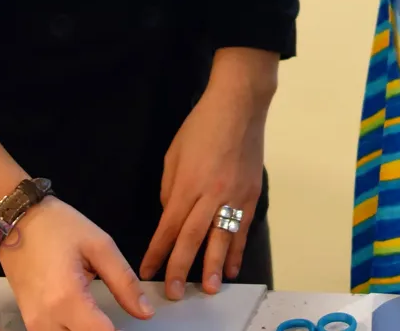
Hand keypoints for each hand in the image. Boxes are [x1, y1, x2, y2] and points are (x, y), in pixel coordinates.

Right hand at [0, 196, 153, 330]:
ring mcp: (33, 324)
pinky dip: (70, 330)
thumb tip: (145, 312)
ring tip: (98, 318)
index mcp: (67, 299)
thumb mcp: (100, 246)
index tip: (132, 321)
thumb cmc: (58, 227)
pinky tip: (81, 319)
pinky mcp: (28, 322)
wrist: (16, 222)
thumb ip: (125, 283)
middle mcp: (46, 319)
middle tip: (113, 317)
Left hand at [140, 49, 274, 299]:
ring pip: (222, 239)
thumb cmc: (201, 126)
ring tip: (209, 289)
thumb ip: (171, 189)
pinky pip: (242, 228)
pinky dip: (237, 250)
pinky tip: (232, 266)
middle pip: (193, 239)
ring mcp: (235, 196)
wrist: (239, 106)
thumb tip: (171, 216)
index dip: (157, 252)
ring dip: (214, 267)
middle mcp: (211, 195)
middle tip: (175, 293)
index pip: (169, 227)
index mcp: (187, 184)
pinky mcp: (252, 194)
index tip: (147, 271)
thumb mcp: (173, 155)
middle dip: (182, 268)